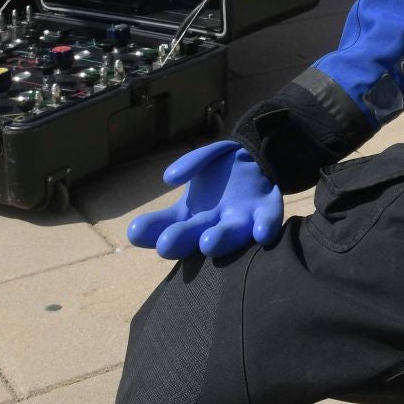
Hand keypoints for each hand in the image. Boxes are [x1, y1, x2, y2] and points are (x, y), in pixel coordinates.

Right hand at [127, 141, 284, 258]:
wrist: (261, 159)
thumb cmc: (225, 166)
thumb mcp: (205, 158)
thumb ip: (189, 164)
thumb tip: (170, 178)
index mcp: (191, 215)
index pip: (166, 226)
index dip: (151, 231)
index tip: (136, 231)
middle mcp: (213, 224)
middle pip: (194, 236)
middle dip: (180, 241)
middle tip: (166, 245)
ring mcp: (240, 220)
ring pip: (229, 235)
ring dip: (220, 241)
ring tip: (207, 244)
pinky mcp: (266, 212)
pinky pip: (267, 221)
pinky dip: (265, 228)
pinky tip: (261, 233)